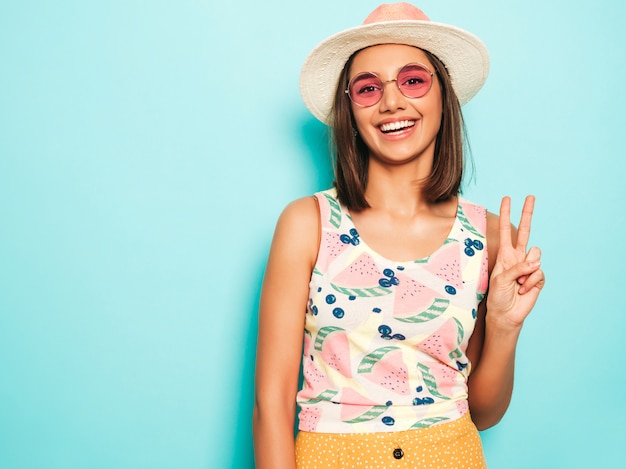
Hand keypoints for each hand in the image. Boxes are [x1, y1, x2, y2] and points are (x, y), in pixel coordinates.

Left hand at [487, 196, 544, 328]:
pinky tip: (523, 291)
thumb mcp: (500, 279)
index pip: (506, 230)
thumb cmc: (497, 296)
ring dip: (526, 270)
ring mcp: (529, 266)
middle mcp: (518, 257)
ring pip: (535, 254)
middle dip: (527, 213)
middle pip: (525, 231)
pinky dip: (530, 283)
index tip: (507, 198)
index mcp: (505, 255)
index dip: (506, 215)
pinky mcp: (538, 277)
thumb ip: (517, 268)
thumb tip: (536, 262)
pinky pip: (539, 272)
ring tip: (518, 283)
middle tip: (530, 196)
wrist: (506, 314)